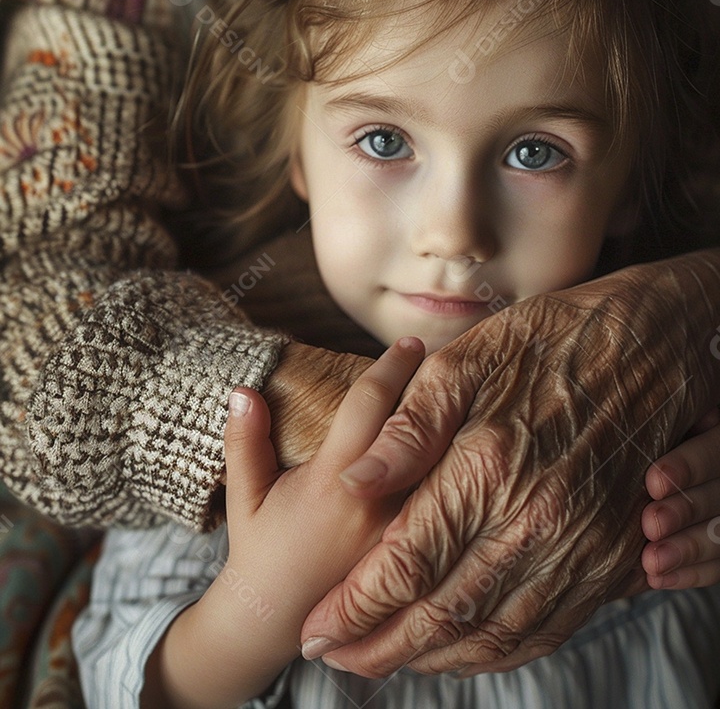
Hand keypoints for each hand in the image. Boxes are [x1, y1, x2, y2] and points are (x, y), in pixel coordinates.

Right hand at [149, 338, 424, 708]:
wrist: (279, 624)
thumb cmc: (261, 549)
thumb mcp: (246, 496)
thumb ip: (245, 441)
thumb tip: (242, 389)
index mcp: (336, 482)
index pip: (371, 408)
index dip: (391, 369)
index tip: (409, 345)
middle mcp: (378, 506)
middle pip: (420, 431)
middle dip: (436, 392)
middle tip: (452, 359)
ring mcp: (402, 532)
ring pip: (439, 465)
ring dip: (449, 428)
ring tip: (464, 396)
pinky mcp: (416, 551)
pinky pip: (441, 498)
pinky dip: (449, 467)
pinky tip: (460, 446)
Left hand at [300, 251, 719, 676]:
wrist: (650, 346)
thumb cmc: (551, 341)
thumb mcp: (468, 359)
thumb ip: (410, 426)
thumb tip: (355, 480)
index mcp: (488, 468)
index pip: (406, 565)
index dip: (356, 608)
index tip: (317, 630)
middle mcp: (537, 521)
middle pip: (444, 614)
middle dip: (380, 646)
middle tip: (335, 657)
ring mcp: (579, 547)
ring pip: (495, 635)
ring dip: (434, 659)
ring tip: (385, 659)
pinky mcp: (610, 558)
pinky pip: (548, 629)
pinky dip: (496, 651)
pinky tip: (463, 646)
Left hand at [642, 408, 719, 589]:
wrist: (644, 461)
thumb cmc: (638, 422)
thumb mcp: (658, 414)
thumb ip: (659, 414)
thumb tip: (624, 396)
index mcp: (716, 430)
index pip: (714, 449)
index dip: (688, 466)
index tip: (652, 482)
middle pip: (719, 494)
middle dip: (685, 511)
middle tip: (649, 524)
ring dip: (687, 550)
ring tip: (650, 562)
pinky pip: (717, 567)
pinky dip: (689, 575)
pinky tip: (658, 578)